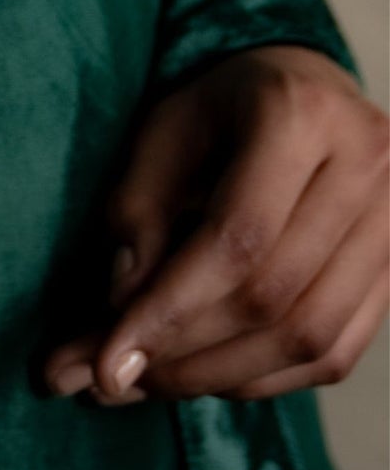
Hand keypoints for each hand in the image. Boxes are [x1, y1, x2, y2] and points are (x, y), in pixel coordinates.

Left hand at [43, 44, 389, 406]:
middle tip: (112, 379)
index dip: (168, 308)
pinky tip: (211, 375)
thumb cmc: (224, 106)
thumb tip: (122, 307)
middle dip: (185, 352)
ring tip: (154, 382)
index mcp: (299, 114)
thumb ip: (138, 209)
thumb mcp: (165, 128)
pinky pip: (338, 351)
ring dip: (222, 376)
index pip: (235, 239)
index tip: (105, 362)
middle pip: (273, 297)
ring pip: (311, 338)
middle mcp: (366, 167)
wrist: (306, 87)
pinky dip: (268, 377)